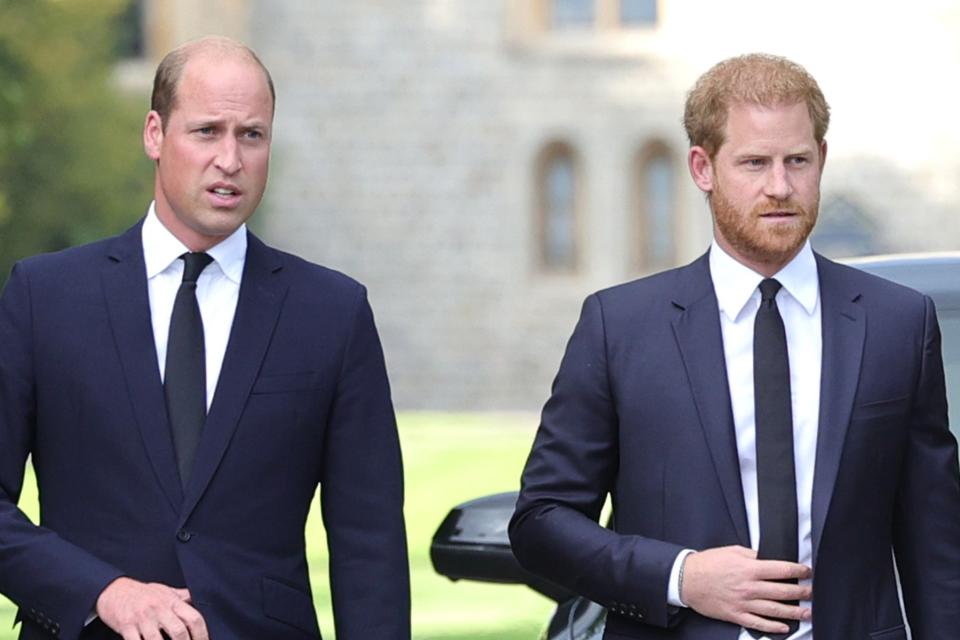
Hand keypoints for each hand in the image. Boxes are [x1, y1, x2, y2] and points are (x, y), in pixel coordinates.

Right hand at [95, 577, 208, 639]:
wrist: (113, 589)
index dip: (202, 634)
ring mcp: (142, 618)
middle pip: (179, 631)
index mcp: (171, 601)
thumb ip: (182, 597)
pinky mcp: (126, 626)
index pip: (194, 618)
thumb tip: (198, 600)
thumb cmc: (142, 592)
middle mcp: (158, 609)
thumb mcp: (164, 590)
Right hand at [681, 545, 811, 635]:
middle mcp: (749, 587)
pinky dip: (774, 627)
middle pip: (783, 591)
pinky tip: (784, 627)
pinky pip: (759, 623)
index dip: (798, 571)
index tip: (806, 571)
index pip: (781, 570)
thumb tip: (768, 558)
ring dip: (794, 612)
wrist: (687, 579)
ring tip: (807, 612)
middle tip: (811, 592)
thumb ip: (752, 555)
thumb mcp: (732, 551)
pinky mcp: (736, 615)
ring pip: (775, 610)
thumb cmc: (708, 564)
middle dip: (802, 592)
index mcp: (749, 569)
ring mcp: (744, 603)